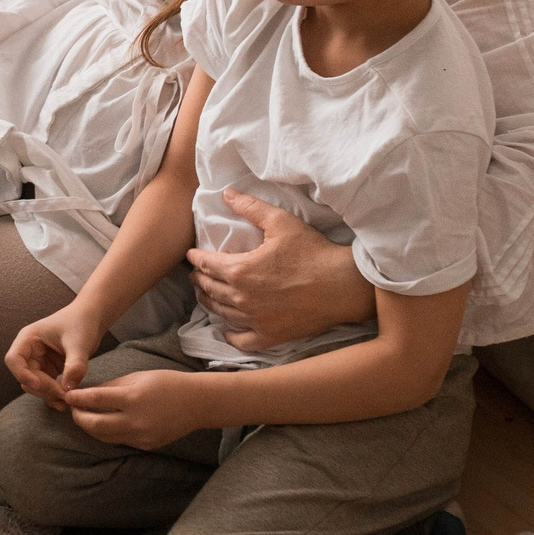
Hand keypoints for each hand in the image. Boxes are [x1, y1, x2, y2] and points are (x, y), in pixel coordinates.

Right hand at [5, 306, 109, 408]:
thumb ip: (74, 365)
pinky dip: (55, 395)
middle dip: (42, 388)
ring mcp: (39, 362)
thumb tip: (68, 389)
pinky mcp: (50, 370)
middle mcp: (30, 351)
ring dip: (48, 395)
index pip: (14, 360)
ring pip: (36, 385)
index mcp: (29, 338)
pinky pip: (47, 387)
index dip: (22, 374)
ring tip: (67, 401)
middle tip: (64, 395)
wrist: (92, 319)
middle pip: (25, 377)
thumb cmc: (82, 322)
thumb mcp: (79, 343)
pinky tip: (67, 401)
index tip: (39, 384)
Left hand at [63, 367, 203, 450]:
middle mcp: (136, 420)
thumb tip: (88, 394)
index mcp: (133, 398)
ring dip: (90, 427)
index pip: (96, 399)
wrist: (196, 403)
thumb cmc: (166, 383)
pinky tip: (103, 424)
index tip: (67, 395)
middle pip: (95, 425)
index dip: (78, 398)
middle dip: (79, 418)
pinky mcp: (146, 446)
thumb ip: (111, 386)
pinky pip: (119, 440)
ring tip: (83, 417)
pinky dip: (107, 433)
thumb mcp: (137, 377)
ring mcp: (141, 436)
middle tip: (72, 409)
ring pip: (105, 437)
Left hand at [187, 188, 375, 351]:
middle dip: (199, 280)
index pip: (206, 264)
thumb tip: (227, 194)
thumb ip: (251, 207)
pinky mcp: (271, 336)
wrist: (342, 285)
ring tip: (206, 296)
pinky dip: (232, 335)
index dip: (196, 258)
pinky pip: (242, 340)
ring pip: (221, 313)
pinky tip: (228, 330)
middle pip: (210, 289)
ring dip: (210, 303)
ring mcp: (255, 320)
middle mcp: (241, 298)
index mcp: (239, 270)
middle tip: (196, 275)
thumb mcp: (281, 222)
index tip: (191, 255)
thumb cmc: (312, 252)